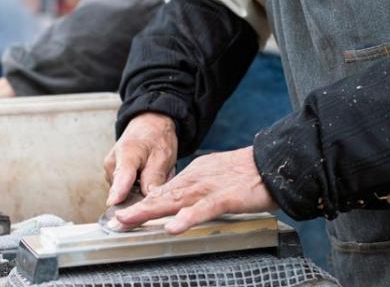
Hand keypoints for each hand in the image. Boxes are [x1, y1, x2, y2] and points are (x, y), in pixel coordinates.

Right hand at [104, 112, 177, 205]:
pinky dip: (139, 187)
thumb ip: (154, 178)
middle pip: (125, 192)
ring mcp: (110, 171)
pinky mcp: (112, 177)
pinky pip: (126, 190)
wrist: (148, 125)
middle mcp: (112, 164)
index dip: (118, 192)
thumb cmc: (156, 137)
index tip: (114, 203)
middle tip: (160, 176)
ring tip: (154, 173)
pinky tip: (147, 175)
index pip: (121, 176)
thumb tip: (147, 200)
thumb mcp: (163, 155)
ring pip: (127, 193)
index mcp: (127, 154)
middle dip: (144, 193)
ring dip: (143, 189)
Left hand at [114, 146, 277, 233]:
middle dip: (138, 209)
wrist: (272, 162)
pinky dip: (187, 218)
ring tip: (130, 221)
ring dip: (151, 212)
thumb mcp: (214, 179)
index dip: (142, 204)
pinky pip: (204, 209)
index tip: (124, 215)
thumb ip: (195, 191)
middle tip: (117, 220)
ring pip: (175, 201)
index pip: (163, 192)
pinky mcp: (226, 197)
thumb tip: (177, 206)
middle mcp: (196, 181)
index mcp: (193, 177)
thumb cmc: (246, 174)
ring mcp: (209, 188)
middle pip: (162, 196)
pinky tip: (173, 226)